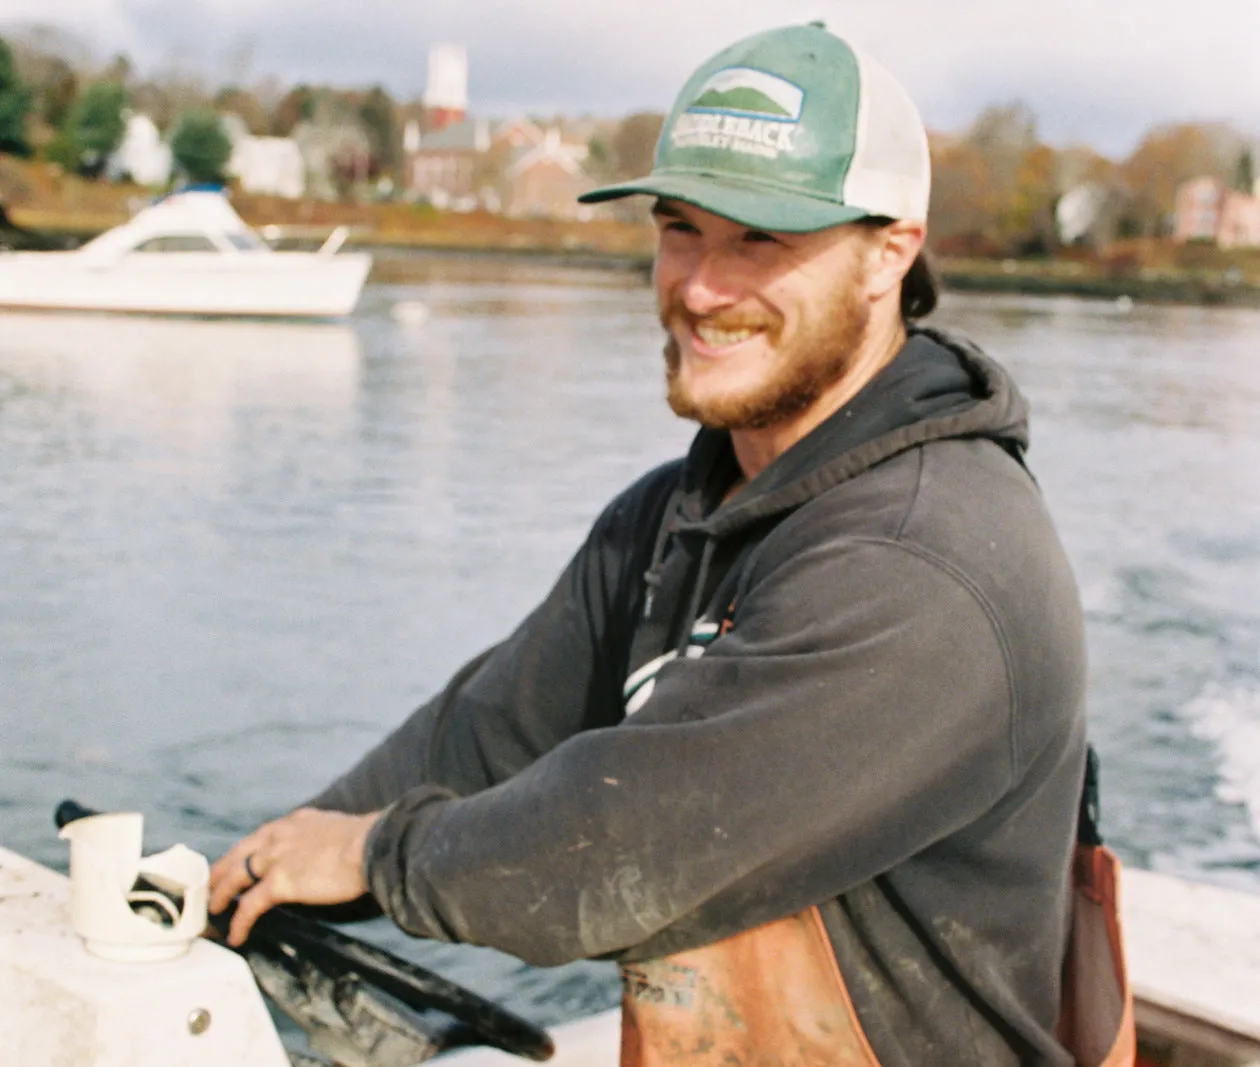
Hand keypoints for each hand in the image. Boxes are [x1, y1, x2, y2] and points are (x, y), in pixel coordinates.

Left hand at [208, 807, 382, 945]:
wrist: (372, 845)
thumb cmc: (367, 840)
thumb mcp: (335, 829)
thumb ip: (320, 840)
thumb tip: (327, 853)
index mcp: (293, 822)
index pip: (258, 838)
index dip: (243, 854)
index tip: (236, 864)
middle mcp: (278, 836)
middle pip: (237, 855)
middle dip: (221, 872)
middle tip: (211, 886)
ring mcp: (275, 858)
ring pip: (235, 878)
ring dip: (221, 895)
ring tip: (213, 910)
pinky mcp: (279, 882)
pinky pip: (249, 906)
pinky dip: (239, 922)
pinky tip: (236, 935)